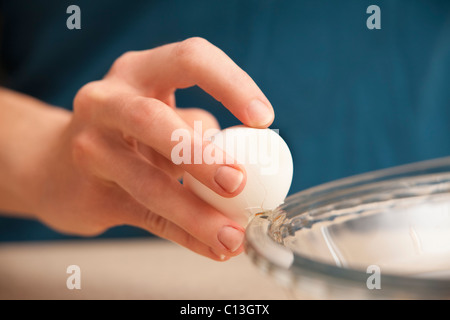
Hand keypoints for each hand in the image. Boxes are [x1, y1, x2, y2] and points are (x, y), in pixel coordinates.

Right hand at [21, 38, 273, 259]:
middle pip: (153, 119)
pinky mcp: (91, 193)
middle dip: (199, 154)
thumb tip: (251, 163)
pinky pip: (145, 216)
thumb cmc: (125, 135)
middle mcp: (107, 100)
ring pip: (146, 182)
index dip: (231, 84)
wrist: (55, 164)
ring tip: (231, 236)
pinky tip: (213, 246)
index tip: (264, 120)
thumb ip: (198, 131)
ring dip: (195, 212)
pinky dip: (184, 234)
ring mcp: (91, 147)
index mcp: (138, 72)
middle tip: (238, 183)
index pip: (190, 59)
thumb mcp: (159, 117)